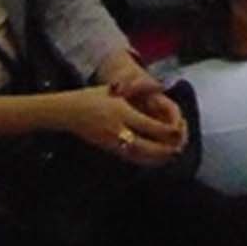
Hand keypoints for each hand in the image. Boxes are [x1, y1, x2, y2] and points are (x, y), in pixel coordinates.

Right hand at [60, 87, 185, 164]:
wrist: (68, 112)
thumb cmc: (91, 97)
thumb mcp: (114, 88)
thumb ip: (138, 88)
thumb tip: (160, 85)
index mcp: (121, 112)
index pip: (148, 126)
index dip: (165, 131)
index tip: (178, 131)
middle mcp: (118, 129)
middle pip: (146, 145)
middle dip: (164, 150)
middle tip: (178, 148)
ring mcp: (112, 142)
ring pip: (139, 155)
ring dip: (157, 158)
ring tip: (171, 156)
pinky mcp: (108, 149)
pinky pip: (130, 158)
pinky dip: (144, 160)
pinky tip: (154, 160)